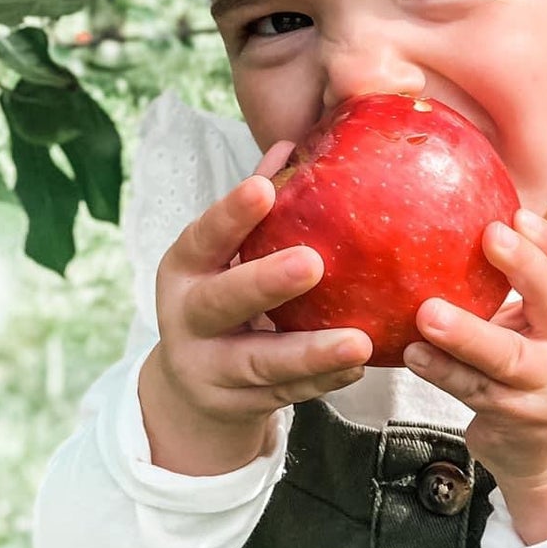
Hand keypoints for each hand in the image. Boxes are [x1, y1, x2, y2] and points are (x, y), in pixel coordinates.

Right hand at [139, 140, 371, 475]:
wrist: (190, 386)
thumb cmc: (222, 293)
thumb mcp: (224, 254)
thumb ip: (256, 208)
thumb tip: (294, 143)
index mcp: (185, 268)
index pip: (204, 236)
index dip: (230, 215)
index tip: (262, 188)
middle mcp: (188, 317)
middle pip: (223, 301)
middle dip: (264, 283)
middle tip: (313, 263)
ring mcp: (210, 367)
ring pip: (261, 362)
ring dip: (311, 351)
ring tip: (358, 341)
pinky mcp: (239, 404)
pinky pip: (288, 393)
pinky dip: (323, 381)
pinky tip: (360, 365)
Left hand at [402, 206, 546, 532]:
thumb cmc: (532, 372)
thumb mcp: (539, 327)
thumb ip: (516, 287)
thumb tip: (457, 220)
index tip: (518, 215)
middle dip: (526, 267)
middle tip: (490, 236)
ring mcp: (545, 386)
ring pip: (507, 356)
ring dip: (467, 334)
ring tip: (427, 312)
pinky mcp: (515, 417)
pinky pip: (473, 390)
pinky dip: (442, 371)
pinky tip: (414, 354)